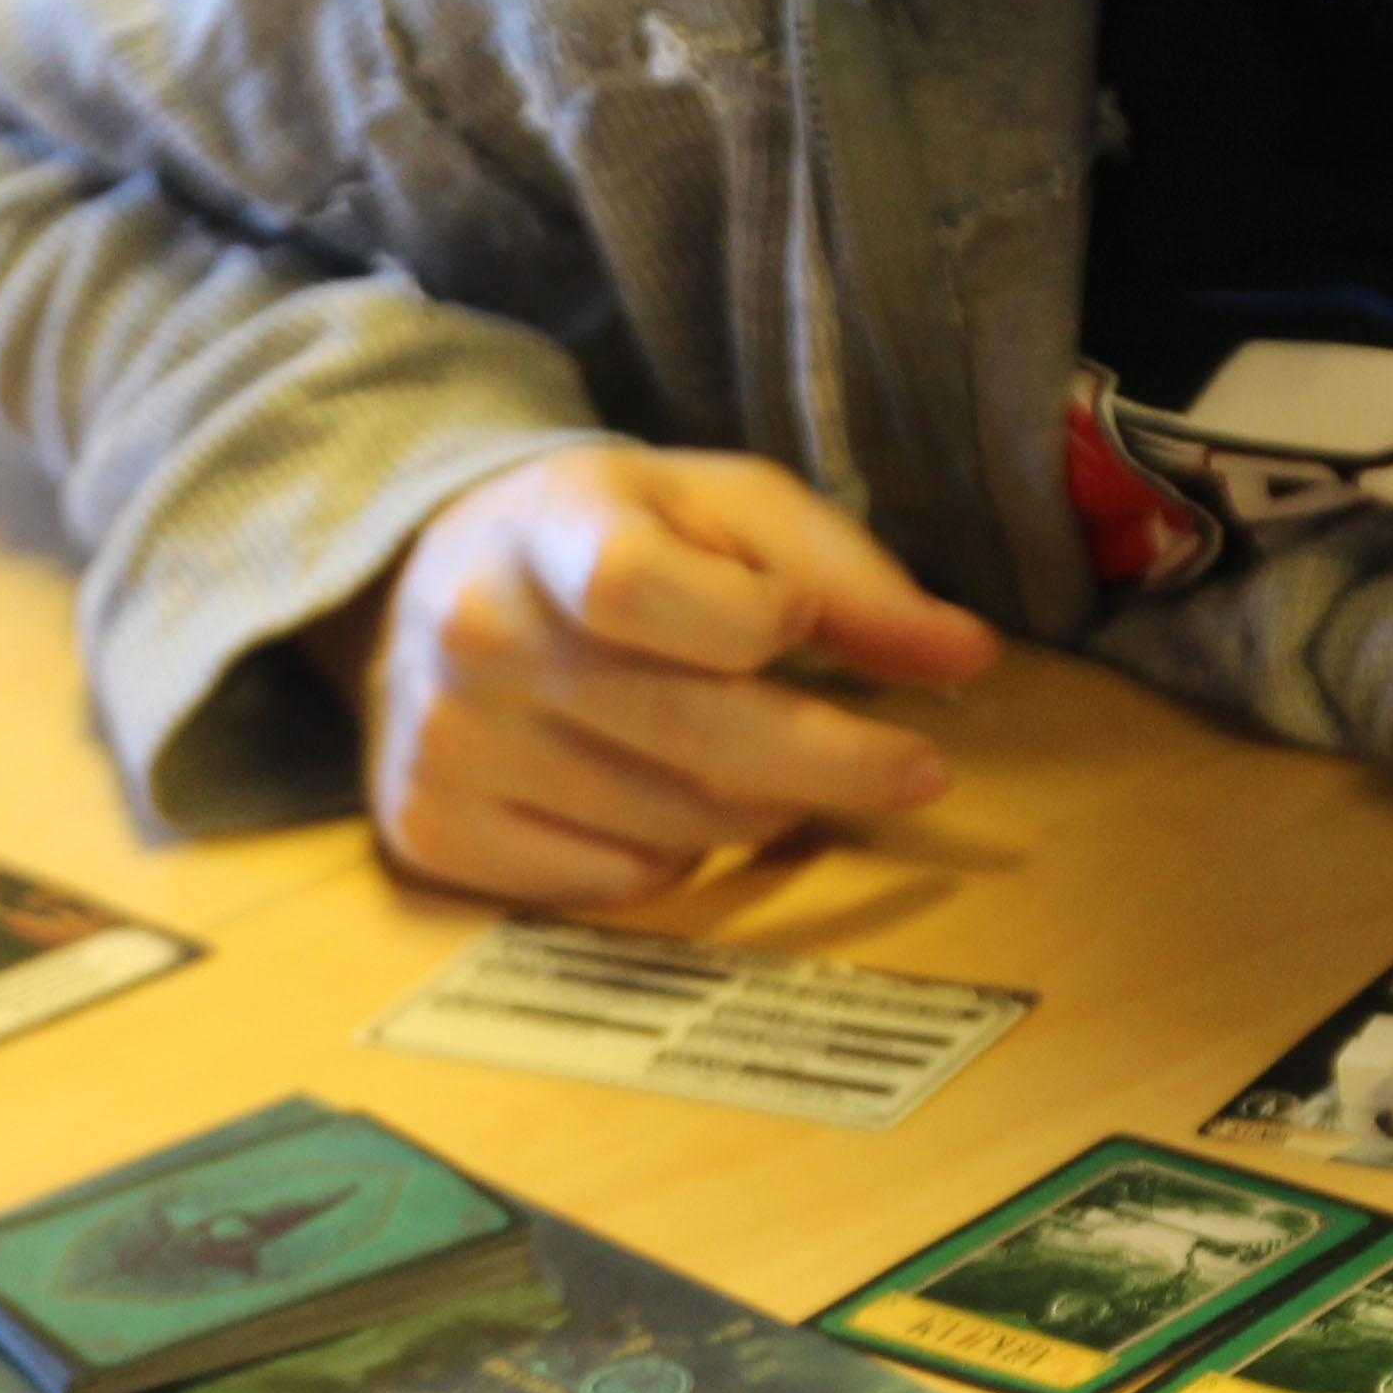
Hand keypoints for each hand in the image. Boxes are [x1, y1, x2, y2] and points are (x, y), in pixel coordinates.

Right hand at [340, 444, 998, 901]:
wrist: (427, 587)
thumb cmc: (607, 539)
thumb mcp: (724, 510)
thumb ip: (844, 576)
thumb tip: (966, 657)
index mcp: (548, 530)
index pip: (641, 588)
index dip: (754, 621)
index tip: (802, 628)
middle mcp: (477, 637)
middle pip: (689, 731)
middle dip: (835, 762)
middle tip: (915, 771)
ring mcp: (446, 746)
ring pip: (671, 824)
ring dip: (758, 810)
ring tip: (767, 769)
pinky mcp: (434, 832)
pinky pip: (614, 881)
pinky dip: (674, 856)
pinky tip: (664, 800)